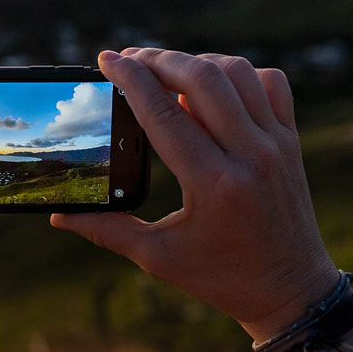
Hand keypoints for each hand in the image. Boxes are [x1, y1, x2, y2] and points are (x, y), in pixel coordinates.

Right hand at [52, 48, 338, 340]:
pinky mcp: (291, 141)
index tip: (107, 60)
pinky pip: (271, 84)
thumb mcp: (159, 258)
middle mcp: (250, 156)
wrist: (293, 292)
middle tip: (131, 59)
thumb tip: (58, 215)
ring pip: (237, 73)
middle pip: (202, 78)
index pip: (164, 114)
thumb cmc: (222, 278)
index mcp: (213, 185)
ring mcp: (276, 144)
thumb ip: (107, 231)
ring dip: (197, 62)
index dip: (131, 80)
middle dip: (159, 60)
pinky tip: (216, 86)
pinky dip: (241, 74)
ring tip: (168, 71)